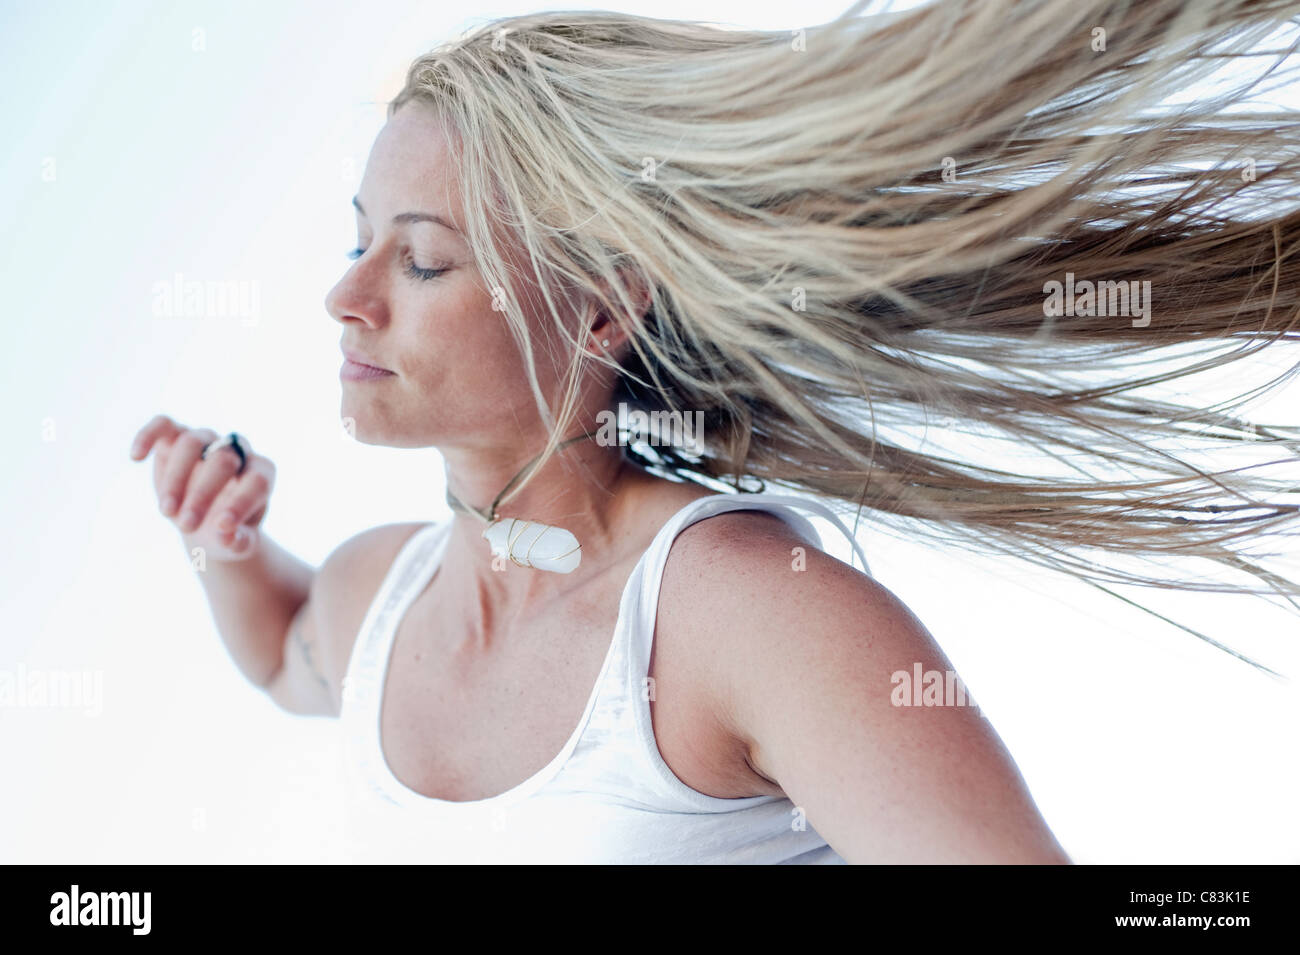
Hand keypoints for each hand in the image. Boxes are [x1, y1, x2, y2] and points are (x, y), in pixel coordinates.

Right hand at [129, 414, 274, 562]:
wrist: (204, 525)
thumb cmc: (226, 532)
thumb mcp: (237, 544)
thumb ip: (238, 541)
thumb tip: (227, 535)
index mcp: (260, 474)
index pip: (257, 482)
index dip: (242, 503)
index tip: (222, 528)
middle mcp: (236, 452)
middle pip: (223, 461)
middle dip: (203, 495)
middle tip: (187, 525)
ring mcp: (207, 441)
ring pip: (192, 443)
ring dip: (176, 478)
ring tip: (167, 512)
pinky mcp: (176, 436)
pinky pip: (164, 425)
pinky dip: (148, 435)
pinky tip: (135, 457)